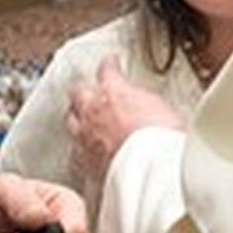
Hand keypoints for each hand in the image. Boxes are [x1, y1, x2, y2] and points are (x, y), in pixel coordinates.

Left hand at [67, 55, 182, 191]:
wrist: (150, 170)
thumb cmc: (160, 137)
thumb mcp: (162, 108)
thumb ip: (147, 102)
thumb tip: (151, 105)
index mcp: (113, 91)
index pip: (107, 69)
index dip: (109, 65)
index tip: (111, 63)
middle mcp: (94, 111)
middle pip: (78, 92)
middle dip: (84, 90)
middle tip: (89, 90)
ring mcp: (86, 137)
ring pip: (71, 120)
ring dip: (77, 118)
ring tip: (82, 119)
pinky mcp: (86, 163)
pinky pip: (76, 151)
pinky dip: (81, 148)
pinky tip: (86, 151)